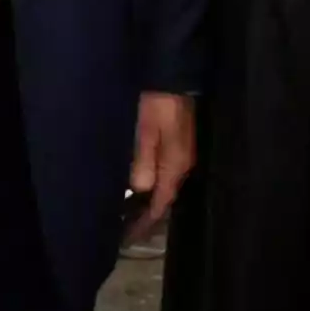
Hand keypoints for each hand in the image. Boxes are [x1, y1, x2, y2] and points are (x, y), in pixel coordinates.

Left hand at [126, 93, 196, 242]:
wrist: (175, 73)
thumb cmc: (156, 103)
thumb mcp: (145, 132)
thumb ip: (142, 163)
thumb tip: (141, 190)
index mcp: (176, 165)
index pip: (162, 204)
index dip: (145, 222)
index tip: (127, 237)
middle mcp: (184, 164)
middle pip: (166, 197)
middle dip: (148, 214)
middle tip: (125, 227)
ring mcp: (183, 153)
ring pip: (166, 185)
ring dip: (150, 199)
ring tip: (129, 210)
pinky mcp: (179, 143)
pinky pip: (166, 172)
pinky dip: (154, 183)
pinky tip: (141, 184)